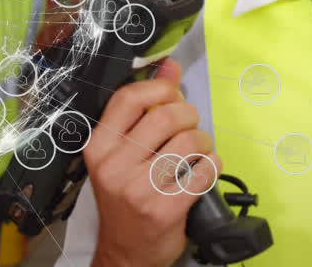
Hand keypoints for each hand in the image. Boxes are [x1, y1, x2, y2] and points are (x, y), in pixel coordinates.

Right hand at [85, 58, 218, 266]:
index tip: (173, 94)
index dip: (161, 87)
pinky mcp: (165, 209)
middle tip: (190, 128)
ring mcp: (139, 190)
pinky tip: (202, 172)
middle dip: (189, 116)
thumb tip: (171, 64)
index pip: (130, 97)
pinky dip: (212, 167)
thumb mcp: (124, 152)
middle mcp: (114, 166)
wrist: (125, 253)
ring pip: (190, 142)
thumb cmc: (126, 196)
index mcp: (99, 146)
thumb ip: (145, 107)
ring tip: (197, 152)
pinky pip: (205, 171)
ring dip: (203, 142)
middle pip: (166, 116)